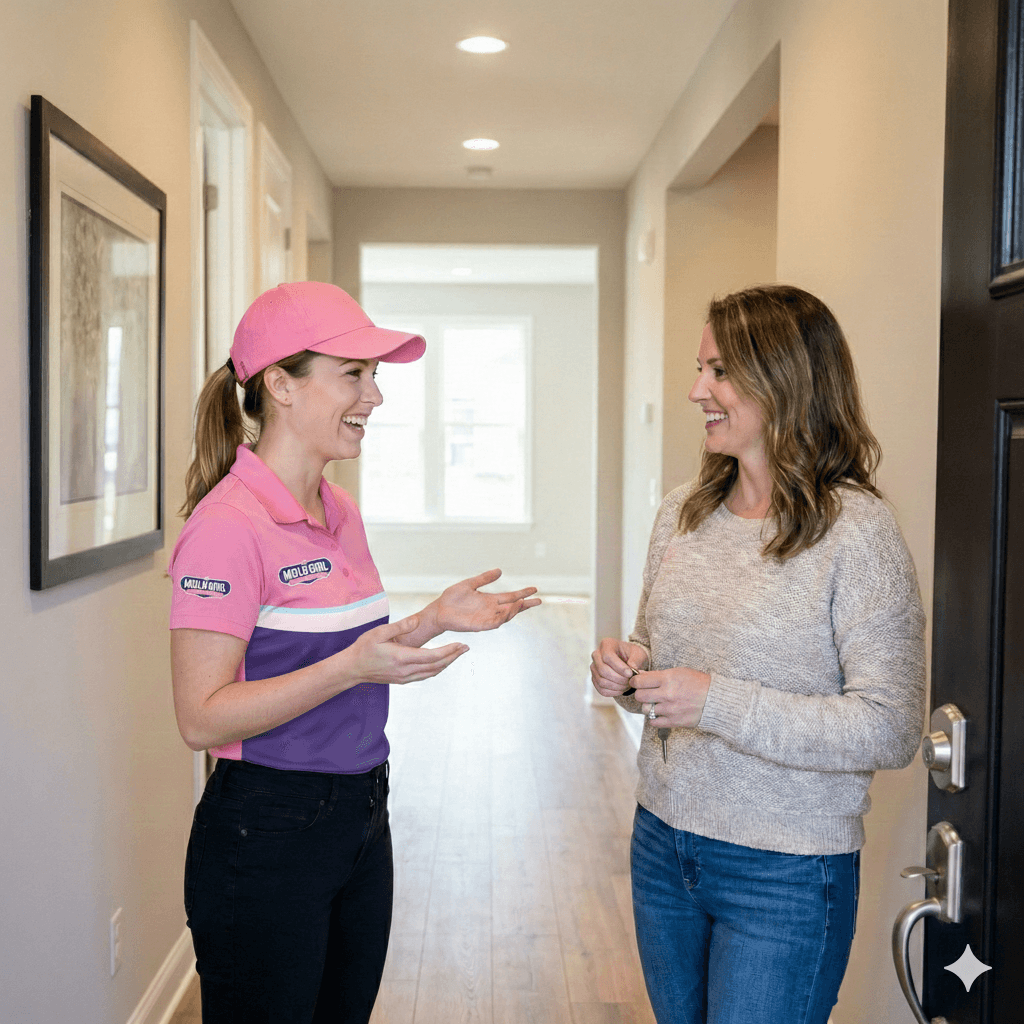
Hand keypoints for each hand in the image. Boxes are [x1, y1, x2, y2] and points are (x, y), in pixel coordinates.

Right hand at [343, 616, 467, 684]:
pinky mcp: (403, 680)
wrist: (353, 669)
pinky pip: (425, 676)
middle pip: (436, 666)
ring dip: (447, 664)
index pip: (432, 656)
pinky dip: (436, 669)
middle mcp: (406, 670)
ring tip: (457, 654)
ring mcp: (405, 678)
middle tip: (466, 648)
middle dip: (453, 656)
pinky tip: (441, 662)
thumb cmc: (364, 648)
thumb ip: (400, 626)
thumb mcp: (379, 632)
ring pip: (432, 673)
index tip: (461, 644)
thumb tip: (417, 620)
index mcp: (402, 657)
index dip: (449, 651)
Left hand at [432, 569, 540, 632]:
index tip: (534, 589)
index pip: (510, 597)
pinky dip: (501, 619)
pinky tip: (507, 612)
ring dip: (514, 610)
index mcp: (490, 600)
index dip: (522, 593)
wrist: (439, 610)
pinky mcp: (478, 625)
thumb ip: (484, 578)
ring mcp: (485, 618)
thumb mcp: (470, 584)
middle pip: (512, 607)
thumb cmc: (452, 598)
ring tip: (521, 602)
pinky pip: (493, 623)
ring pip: (505, 616)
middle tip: (538, 600)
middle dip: (525, 605)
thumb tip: (500, 570)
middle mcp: (491, 610)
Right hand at [590, 638, 648, 697]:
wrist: (628, 661)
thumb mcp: (639, 654)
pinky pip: (601, 689)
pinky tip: (622, 689)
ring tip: (628, 685)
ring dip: (616, 686)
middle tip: (630, 681)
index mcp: (606, 644)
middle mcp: (597, 655)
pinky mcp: (595, 679)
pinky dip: (613, 692)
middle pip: (603, 670)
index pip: (608, 656)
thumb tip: (632, 668)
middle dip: (618, 678)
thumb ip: (636, 660)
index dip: (619, 667)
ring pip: (601, 681)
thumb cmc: (632, 655)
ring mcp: (594, 668)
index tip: (630, 674)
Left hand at [632, 666, 710, 727]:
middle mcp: (667, 694)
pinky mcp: (674, 721)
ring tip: (656, 703)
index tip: (636, 682)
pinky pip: (654, 722)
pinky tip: (660, 713)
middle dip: (641, 694)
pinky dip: (654, 718)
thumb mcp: (679, 672)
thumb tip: (641, 676)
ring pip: (646, 709)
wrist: (714, 700)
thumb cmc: (698, 683)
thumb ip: (659, 675)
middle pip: (640, 696)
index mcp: (667, 679)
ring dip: (648, 706)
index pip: (640, 681)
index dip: (635, 681)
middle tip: (646, 693)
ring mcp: (670, 709)